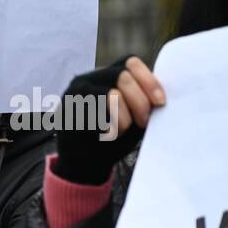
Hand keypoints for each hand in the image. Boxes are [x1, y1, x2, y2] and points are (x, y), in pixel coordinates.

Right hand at [53, 55, 165, 184]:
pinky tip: (106, 135)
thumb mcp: (133, 116)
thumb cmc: (112, 138)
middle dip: (139, 101)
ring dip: (123, 116)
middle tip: (143, 122)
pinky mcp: (68, 109)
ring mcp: (76, 92)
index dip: (149, 81)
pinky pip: (94, 113)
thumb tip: (160, 96)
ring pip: (110, 94)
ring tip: (122, 131)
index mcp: (108, 75)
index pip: (130, 63)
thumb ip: (142, 101)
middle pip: (123, 76)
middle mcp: (90, 79)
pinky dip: (107, 126)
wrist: (83, 164)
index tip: (160, 102)